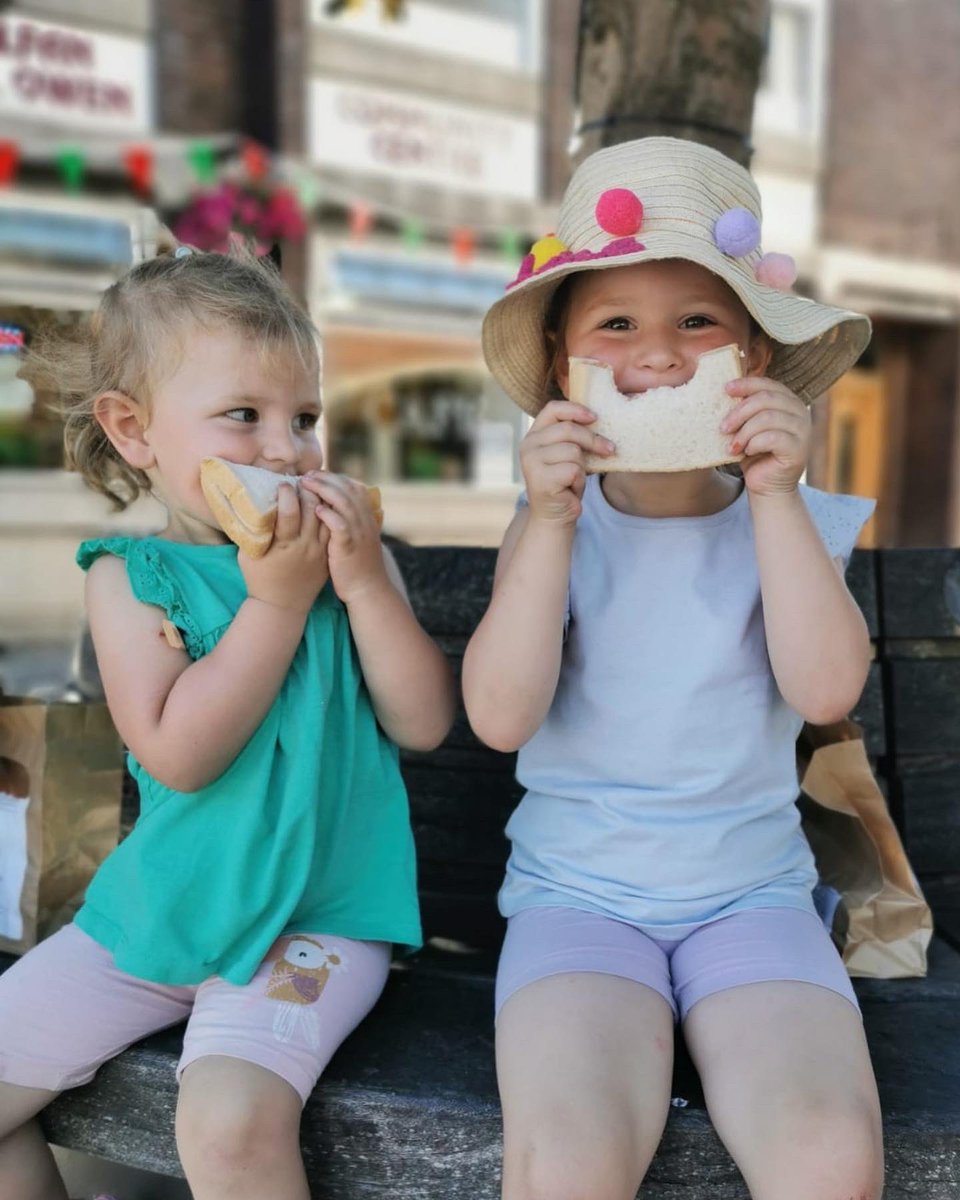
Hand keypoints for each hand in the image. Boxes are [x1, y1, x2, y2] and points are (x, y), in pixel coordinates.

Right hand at [240, 483, 329, 612]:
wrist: (282, 607)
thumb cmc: (259, 578)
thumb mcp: (248, 555)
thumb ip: (252, 531)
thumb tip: (249, 505)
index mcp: (283, 545)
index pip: (289, 512)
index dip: (287, 494)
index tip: (283, 484)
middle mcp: (304, 546)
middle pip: (311, 510)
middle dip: (307, 491)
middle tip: (301, 480)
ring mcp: (318, 551)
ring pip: (325, 517)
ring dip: (320, 500)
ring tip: (313, 488)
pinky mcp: (327, 555)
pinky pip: (331, 529)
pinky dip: (328, 515)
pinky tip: (323, 505)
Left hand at [299, 472, 388, 603]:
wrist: (367, 589)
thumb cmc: (356, 565)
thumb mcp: (356, 539)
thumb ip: (347, 522)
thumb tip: (329, 508)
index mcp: (367, 517)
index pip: (354, 487)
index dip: (335, 477)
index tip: (317, 474)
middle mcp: (365, 521)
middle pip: (348, 489)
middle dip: (327, 479)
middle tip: (308, 475)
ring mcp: (359, 533)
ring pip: (344, 502)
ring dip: (324, 490)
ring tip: (306, 485)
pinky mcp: (349, 546)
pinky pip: (340, 525)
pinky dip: (329, 514)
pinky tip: (316, 510)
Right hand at [520, 401, 614, 524]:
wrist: (554, 515)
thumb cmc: (564, 482)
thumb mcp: (568, 453)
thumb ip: (574, 436)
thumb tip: (599, 419)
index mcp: (534, 435)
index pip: (553, 409)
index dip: (576, 409)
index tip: (595, 417)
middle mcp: (528, 446)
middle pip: (568, 429)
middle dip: (593, 440)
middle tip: (610, 450)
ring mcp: (531, 462)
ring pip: (573, 451)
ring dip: (583, 467)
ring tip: (575, 478)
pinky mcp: (541, 479)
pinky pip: (574, 470)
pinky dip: (579, 480)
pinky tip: (571, 489)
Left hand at [722, 377, 810, 495]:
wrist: (767, 486)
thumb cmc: (754, 454)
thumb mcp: (747, 427)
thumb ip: (744, 410)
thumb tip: (724, 389)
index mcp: (788, 402)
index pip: (768, 385)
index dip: (746, 384)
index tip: (726, 389)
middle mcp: (800, 412)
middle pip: (766, 399)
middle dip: (739, 412)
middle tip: (723, 428)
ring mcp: (803, 430)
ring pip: (767, 417)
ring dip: (744, 432)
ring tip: (732, 446)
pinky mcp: (799, 448)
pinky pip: (773, 438)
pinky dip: (754, 443)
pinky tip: (746, 452)